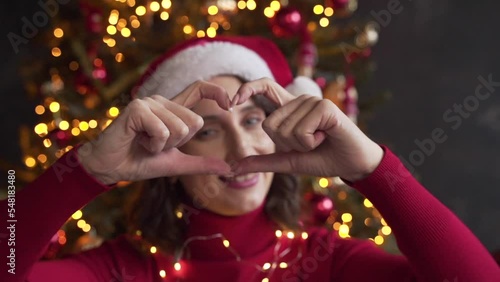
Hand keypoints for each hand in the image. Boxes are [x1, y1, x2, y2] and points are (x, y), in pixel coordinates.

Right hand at [77, 81, 232, 184]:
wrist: (112, 168)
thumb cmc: (141, 161)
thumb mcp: (177, 163)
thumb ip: (201, 163)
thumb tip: (229, 169)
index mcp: (172, 110)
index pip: (199, 89)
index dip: (217, 91)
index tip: (230, 104)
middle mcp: (162, 101)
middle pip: (194, 123)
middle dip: (178, 143)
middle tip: (155, 144)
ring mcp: (149, 103)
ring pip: (179, 128)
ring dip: (163, 146)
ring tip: (144, 143)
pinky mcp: (137, 109)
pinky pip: (162, 131)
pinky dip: (153, 145)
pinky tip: (138, 142)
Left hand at [231, 78, 383, 181]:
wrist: (352, 164)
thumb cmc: (323, 159)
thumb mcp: (288, 161)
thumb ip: (262, 162)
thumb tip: (233, 168)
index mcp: (289, 110)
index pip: (264, 87)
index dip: (247, 89)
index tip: (231, 102)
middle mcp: (299, 101)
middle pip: (269, 124)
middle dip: (286, 144)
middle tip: (310, 143)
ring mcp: (312, 102)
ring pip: (285, 130)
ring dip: (302, 145)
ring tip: (320, 140)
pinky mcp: (324, 107)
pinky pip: (301, 131)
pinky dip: (312, 142)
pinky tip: (327, 136)